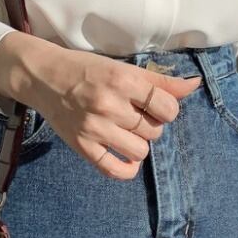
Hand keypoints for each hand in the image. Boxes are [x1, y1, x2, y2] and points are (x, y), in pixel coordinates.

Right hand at [0, 31, 202, 179]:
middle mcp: (110, 105)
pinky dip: (126, 168)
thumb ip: (160, 80)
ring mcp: (95, 128)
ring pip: (140, 151)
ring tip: (125, 131)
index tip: (155, 105)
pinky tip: (124, 155)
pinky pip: (115, 170)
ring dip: (139, 144)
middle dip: (151, 125)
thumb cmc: (87, 69)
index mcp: (123, 80)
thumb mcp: (123, 68)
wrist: (43, 77)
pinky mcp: (82, 146)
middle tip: (134, 115)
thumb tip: (194, 85)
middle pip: (156, 131)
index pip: (168, 107)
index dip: (167, 109)